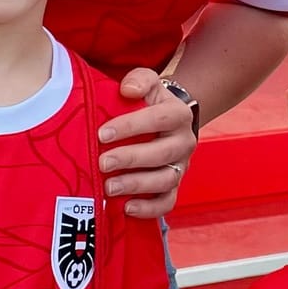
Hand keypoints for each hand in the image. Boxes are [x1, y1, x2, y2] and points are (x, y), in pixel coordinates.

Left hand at [98, 68, 197, 218]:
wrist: (169, 121)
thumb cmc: (150, 102)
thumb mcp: (148, 82)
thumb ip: (139, 80)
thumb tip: (128, 90)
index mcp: (178, 114)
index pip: (159, 119)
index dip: (131, 126)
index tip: (103, 133)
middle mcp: (184, 141)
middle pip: (163, 153)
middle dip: (131, 159)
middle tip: (103, 162)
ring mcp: (181, 166)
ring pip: (166, 180)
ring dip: (137, 185)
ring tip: (109, 187)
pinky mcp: (174, 186)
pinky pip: (167, 202)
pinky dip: (149, 209)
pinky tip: (127, 207)